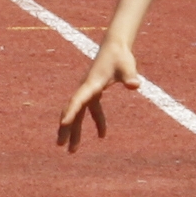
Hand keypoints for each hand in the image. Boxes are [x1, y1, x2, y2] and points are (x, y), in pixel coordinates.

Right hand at [58, 37, 139, 151]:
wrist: (115, 47)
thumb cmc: (121, 56)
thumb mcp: (127, 66)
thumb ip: (130, 76)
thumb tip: (135, 85)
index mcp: (91, 84)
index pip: (78, 101)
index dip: (71, 113)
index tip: (63, 125)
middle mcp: (85, 89)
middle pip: (72, 111)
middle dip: (66, 128)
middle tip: (61, 145)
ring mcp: (88, 91)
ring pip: (78, 113)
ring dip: (75, 130)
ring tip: (73, 149)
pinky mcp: (94, 92)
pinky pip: (91, 111)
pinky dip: (96, 122)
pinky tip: (102, 135)